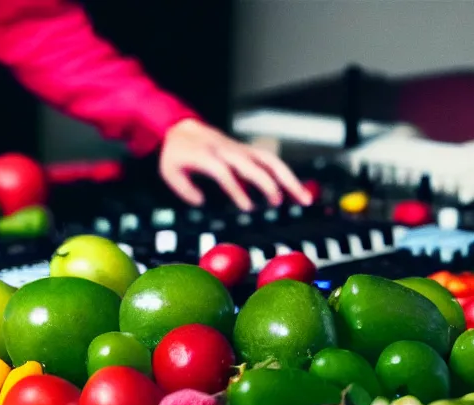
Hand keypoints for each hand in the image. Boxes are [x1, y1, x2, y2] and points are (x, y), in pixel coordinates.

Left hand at [159, 119, 311, 210]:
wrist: (182, 127)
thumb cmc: (176, 152)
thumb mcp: (169, 171)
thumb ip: (184, 188)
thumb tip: (201, 202)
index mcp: (207, 155)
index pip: (225, 173)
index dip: (237, 190)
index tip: (247, 208)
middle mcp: (227, 151)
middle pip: (254, 164)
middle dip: (271, 183)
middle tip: (282, 202)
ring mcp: (240, 149)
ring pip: (270, 161)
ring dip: (289, 178)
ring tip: (304, 198)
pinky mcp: (246, 151)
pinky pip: (269, 162)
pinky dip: (283, 175)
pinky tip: (294, 191)